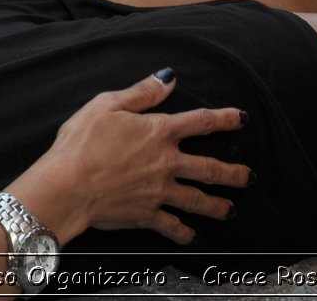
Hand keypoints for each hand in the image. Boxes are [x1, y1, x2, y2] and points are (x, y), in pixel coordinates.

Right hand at [11, 70, 249, 244]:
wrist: (68, 185)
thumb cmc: (82, 142)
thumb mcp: (107, 104)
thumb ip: (141, 93)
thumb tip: (168, 78)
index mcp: (158, 132)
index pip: (200, 122)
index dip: (224, 119)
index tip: (242, 119)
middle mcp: (166, 163)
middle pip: (209, 168)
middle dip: (233, 173)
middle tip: (249, 177)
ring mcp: (159, 192)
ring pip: (197, 200)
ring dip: (218, 206)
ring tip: (231, 211)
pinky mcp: (146, 215)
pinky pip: (172, 226)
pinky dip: (184, 233)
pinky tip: (192, 237)